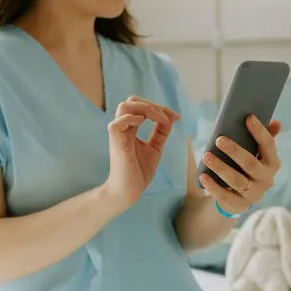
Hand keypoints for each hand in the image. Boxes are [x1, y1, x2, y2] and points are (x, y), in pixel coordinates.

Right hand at [104, 95, 178, 210]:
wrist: (130, 190)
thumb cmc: (139, 171)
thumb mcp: (155, 147)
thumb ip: (160, 132)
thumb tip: (170, 118)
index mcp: (131, 128)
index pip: (142, 106)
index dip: (160, 108)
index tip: (176, 117)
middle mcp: (123, 128)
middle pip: (132, 101)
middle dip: (152, 105)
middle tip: (166, 117)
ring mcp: (118, 134)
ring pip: (124, 106)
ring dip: (145, 108)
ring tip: (158, 119)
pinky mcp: (115, 142)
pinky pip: (117, 122)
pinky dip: (132, 118)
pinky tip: (143, 124)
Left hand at [199, 115, 281, 214]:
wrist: (240, 198)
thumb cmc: (247, 168)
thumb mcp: (257, 155)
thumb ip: (264, 139)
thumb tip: (275, 122)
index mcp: (272, 163)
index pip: (268, 145)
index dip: (259, 131)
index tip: (248, 117)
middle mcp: (266, 179)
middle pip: (250, 164)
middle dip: (235, 151)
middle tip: (219, 139)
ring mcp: (253, 194)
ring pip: (236, 180)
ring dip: (221, 167)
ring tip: (206, 156)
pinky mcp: (239, 204)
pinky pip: (224, 195)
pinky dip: (213, 186)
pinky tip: (202, 176)